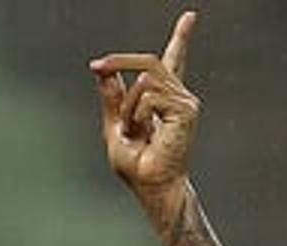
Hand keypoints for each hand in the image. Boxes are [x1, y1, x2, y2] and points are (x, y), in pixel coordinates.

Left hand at [92, 11, 199, 199]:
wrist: (151, 186)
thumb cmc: (137, 167)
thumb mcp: (115, 127)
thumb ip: (112, 99)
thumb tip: (102, 72)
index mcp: (165, 99)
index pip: (174, 61)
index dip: (182, 38)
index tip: (190, 16)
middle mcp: (179, 97)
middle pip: (148, 62)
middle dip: (119, 62)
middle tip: (96, 66)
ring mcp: (184, 102)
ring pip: (144, 81)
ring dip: (128, 106)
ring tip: (133, 131)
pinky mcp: (185, 110)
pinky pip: (148, 96)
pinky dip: (136, 114)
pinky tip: (144, 132)